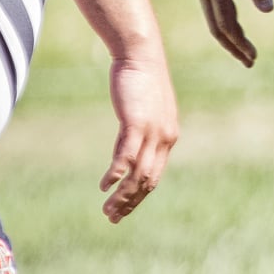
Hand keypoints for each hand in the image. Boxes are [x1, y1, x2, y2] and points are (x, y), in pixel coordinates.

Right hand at [101, 55, 177, 222]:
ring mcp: (152, 131)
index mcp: (168, 138)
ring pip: (138, 173)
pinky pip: (126, 155)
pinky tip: (105, 184)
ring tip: (106, 209)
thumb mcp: (146, 111)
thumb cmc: (143, 81)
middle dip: (129, 203)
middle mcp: (165, 138)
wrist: (142, 54)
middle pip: (147, 181)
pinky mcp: (137, 122)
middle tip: (112, 218)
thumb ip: (142, 131)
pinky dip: (116, 173)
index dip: (138, 197)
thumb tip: (131, 147)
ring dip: (122, 195)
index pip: (154, 177)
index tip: (122, 210)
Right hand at [194, 0, 272, 66]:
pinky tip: (233, 26)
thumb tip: (268, 11)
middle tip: (250, 62)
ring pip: (211, 19)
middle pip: (216, 28)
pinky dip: (221, 22)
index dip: (240, 43)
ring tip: (243, 49)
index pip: (227, 24)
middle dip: (232, 47)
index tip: (253, 57)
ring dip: (227, 36)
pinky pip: (210, 8)